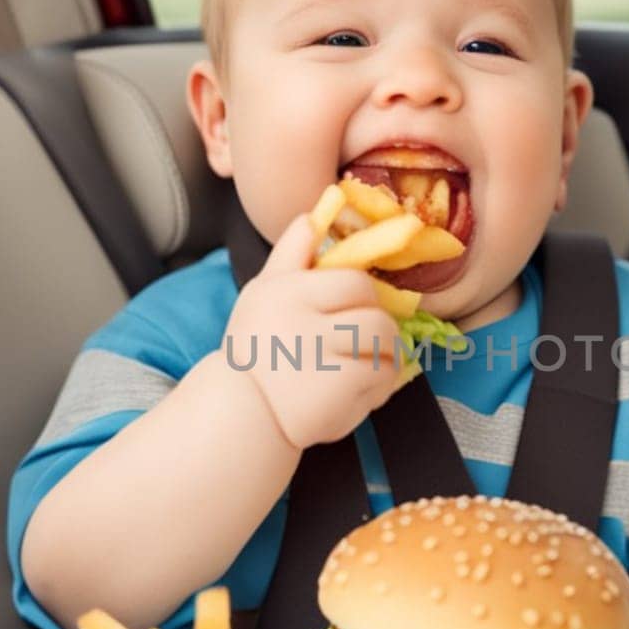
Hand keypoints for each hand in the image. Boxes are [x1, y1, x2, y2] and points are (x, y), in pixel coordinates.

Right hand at [224, 213, 402, 449]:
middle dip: (379, 333)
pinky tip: (354, 396)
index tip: (352, 318)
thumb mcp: (263, 294)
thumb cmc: (255, 350)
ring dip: (385, 360)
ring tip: (361, 371)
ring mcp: (324, 354)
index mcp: (290, 292)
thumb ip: (290, 255)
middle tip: (359, 349)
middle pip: (378, 316)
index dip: (364, 301)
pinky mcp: (339, 386)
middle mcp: (305, 319)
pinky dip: (378, 390)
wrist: (241, 414)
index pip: (356, 282)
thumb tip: (313, 214)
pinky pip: (383, 378)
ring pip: (387, 346)